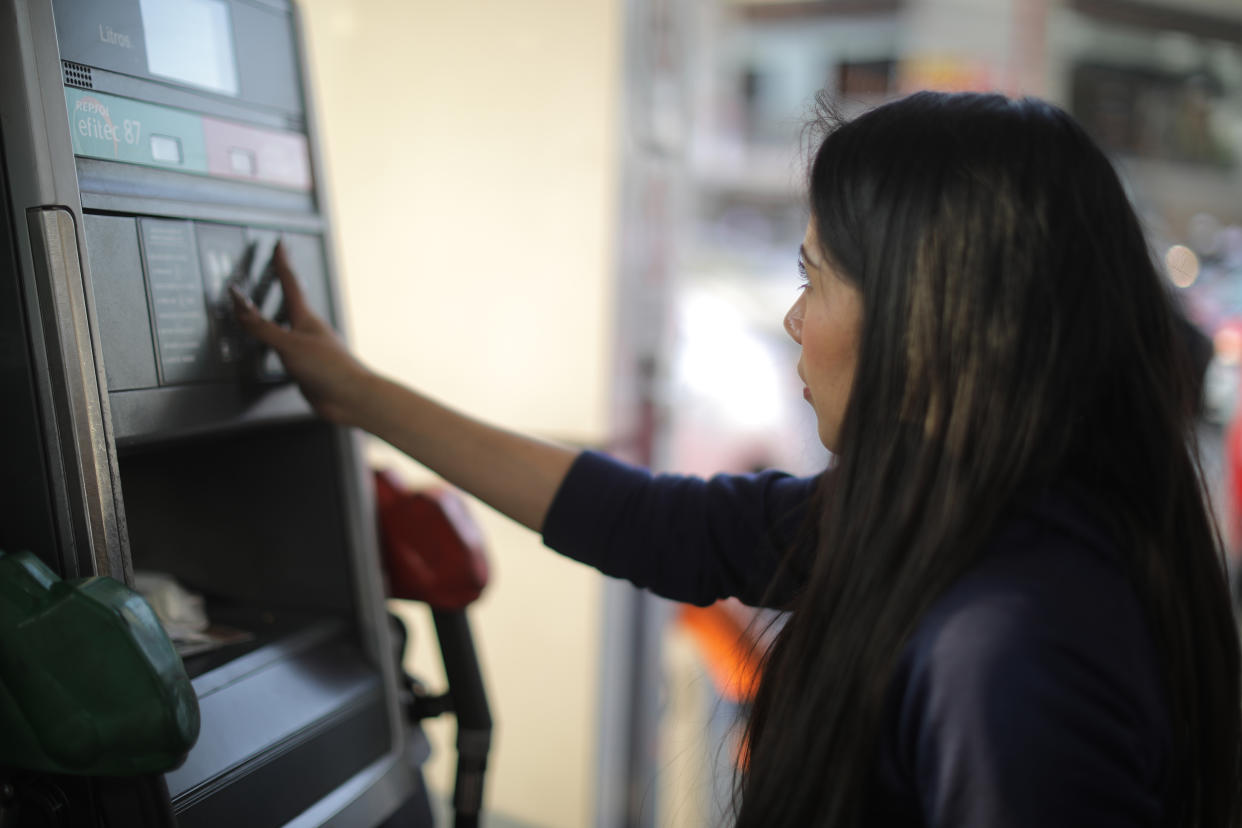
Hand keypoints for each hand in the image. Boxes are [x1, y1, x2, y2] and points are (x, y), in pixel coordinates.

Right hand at [231, 243, 372, 425]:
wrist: (351, 399)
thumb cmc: (329, 369)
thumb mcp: (289, 344)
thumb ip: (261, 326)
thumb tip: (239, 301)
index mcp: (306, 318)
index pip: (291, 282)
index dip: (282, 262)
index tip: (279, 244)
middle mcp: (308, 330)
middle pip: (291, 301)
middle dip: (281, 285)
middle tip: (275, 268)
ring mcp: (308, 349)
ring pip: (288, 326)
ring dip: (276, 315)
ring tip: (269, 306)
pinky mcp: (306, 368)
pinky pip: (286, 350)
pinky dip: (276, 344)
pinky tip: (275, 350)